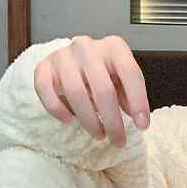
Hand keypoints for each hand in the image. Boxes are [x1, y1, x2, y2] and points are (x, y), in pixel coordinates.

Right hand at [34, 34, 150, 148]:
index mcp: (114, 47)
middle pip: (103, 88)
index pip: (130, 73)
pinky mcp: (44, 67)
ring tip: (99, 135)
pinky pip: (45, 89)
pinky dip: (56, 108)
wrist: (74, 61)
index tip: (143, 126)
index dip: (138, 102)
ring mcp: (64, 55)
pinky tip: (68, 120)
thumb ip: (131, 97)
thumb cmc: (105, 74)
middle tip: (118, 141)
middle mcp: (88, 46)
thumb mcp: (123, 82)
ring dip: (89, 120)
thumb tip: (139, 120)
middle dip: (113, 121)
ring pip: (76, 92)